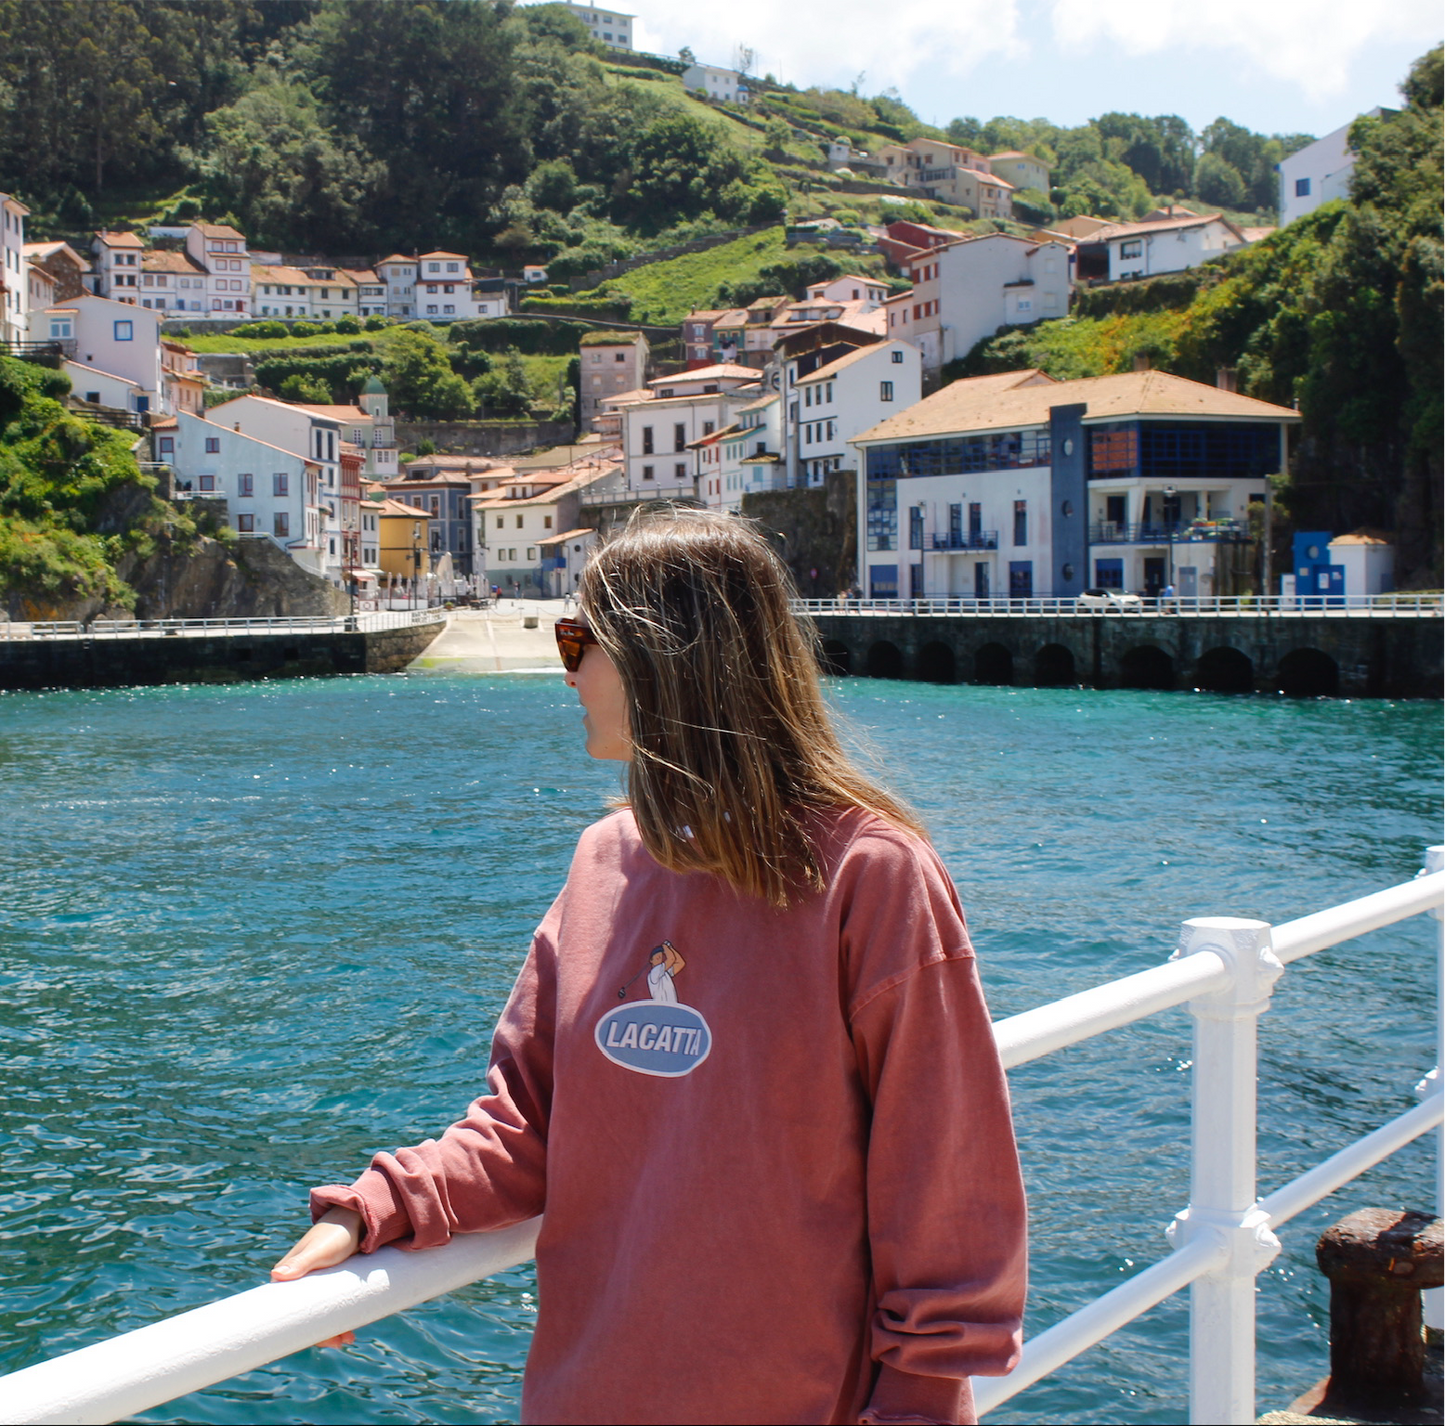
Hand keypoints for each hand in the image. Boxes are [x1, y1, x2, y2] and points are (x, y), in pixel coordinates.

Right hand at [270, 1207, 362, 1347]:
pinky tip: (349, 1329)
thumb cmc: (335, 1233)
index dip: (294, 1330)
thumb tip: (275, 1275)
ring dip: (332, 1329)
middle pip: (304, 1316)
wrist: (357, 1218)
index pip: (284, 1310)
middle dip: (320, 1334)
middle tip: (339, 1342)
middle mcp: (298, 1282)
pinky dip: (338, 1319)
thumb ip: (301, 1261)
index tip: (308, 1343)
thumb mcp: (319, 1250)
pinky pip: (330, 1306)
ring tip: (349, 1339)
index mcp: (287, 1276)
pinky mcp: (331, 1282)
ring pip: (319, 1313)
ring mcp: (316, 1283)